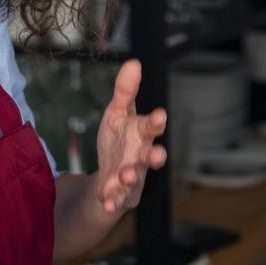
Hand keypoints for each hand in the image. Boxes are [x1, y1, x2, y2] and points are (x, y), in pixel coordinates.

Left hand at [92, 59, 168, 214]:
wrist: (111, 175)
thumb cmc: (119, 140)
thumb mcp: (118, 113)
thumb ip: (125, 92)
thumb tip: (133, 62)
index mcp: (141, 133)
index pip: (151, 126)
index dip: (155, 122)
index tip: (159, 116)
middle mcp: (140, 155)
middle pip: (151, 156)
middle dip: (155, 156)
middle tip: (158, 155)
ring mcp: (131, 176)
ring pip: (134, 177)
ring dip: (130, 177)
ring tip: (124, 176)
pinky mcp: (120, 193)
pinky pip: (117, 198)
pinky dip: (112, 200)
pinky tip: (106, 202)